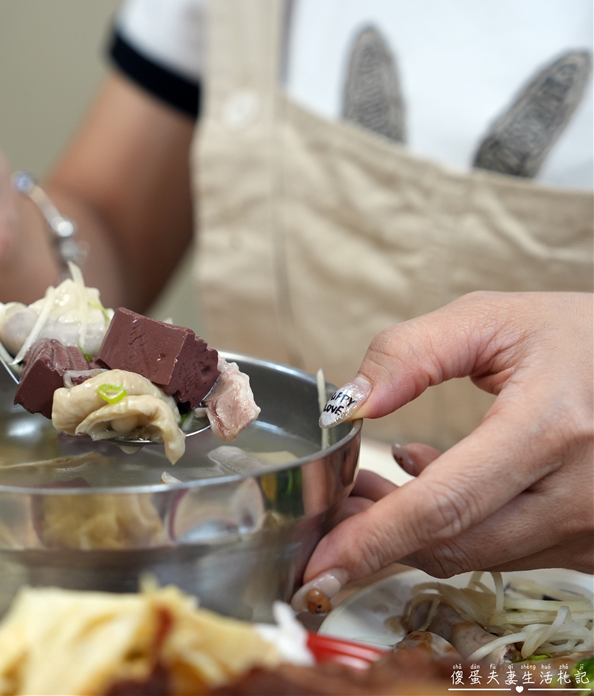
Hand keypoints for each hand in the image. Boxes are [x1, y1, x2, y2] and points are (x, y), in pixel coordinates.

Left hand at [293, 291, 593, 612]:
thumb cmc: (576, 337)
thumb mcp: (492, 319)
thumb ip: (412, 352)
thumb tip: (350, 405)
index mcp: (552, 429)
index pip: (444, 505)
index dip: (372, 540)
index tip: (318, 567)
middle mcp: (578, 493)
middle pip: (452, 544)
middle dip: (376, 535)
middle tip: (335, 503)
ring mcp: (589, 528)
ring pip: (473, 555)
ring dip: (409, 531)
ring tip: (372, 484)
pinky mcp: (591, 545)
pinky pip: (502, 552)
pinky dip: (453, 529)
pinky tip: (430, 482)